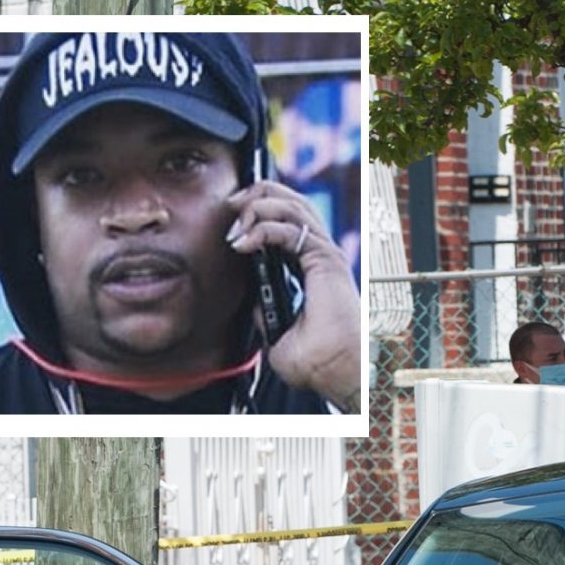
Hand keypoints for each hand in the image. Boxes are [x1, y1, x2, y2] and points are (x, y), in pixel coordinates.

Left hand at [226, 181, 361, 412]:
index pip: (289, 220)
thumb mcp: (277, 336)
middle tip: (231, 206)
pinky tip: (244, 244)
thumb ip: (266, 316)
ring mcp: (325, 253)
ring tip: (236, 227)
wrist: (333, 370)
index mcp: (312, 268)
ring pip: (293, 204)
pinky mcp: (324, 258)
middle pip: (292, 200)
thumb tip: (254, 306)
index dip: (260, 211)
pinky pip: (291, 227)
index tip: (234, 225)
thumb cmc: (316, 361)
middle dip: (257, 195)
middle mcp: (321, 255)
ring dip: (257, 207)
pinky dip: (263, 228)